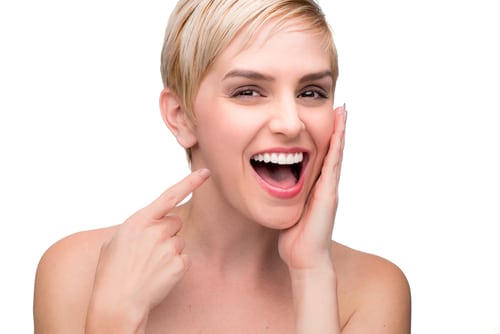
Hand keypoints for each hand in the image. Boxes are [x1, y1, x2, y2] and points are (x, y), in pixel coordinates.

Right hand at [86, 168, 209, 332]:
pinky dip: (175, 266)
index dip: (190, 182)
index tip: (206, 173)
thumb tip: (149, 222)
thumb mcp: (114, 241)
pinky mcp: (179, 264)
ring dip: (170, 250)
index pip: (169, 195)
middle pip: (175, 222)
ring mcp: (168, 248)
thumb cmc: (111, 272)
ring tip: (151, 266)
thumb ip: (136, 226)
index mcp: (139, 220)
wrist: (116, 303)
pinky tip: (158, 275)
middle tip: (149, 251)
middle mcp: (156, 231)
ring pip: (179, 241)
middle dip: (166, 232)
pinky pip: (184, 258)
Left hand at [278, 105, 345, 271]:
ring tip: (343, 110)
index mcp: (314, 188)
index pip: (320, 157)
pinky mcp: (328, 193)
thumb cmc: (294, 238)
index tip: (323, 119)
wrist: (305, 258)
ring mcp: (329, 188)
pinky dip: (337, 146)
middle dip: (336, 129)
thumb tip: (272, 188)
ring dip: (340, 131)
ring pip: (336, 153)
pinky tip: (339, 130)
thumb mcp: (287, 210)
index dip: (324, 138)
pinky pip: (333, 164)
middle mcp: (325, 185)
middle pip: (332, 151)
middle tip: (340, 107)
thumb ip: (285, 198)